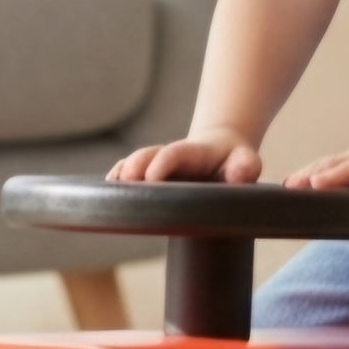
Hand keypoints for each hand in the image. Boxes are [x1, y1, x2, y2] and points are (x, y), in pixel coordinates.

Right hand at [108, 126, 260, 184]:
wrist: (219, 153)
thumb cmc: (234, 162)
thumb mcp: (246, 161)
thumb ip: (246, 166)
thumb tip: (239, 176)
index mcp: (193, 152)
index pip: (176, 153)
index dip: (163, 162)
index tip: (152, 177)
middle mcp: (168, 156)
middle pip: (147, 155)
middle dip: (136, 165)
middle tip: (126, 180)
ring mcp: (155, 165)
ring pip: (133, 165)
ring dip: (121, 175)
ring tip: (109, 187)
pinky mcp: (147, 176)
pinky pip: (126, 175)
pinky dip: (115, 183)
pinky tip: (102, 196)